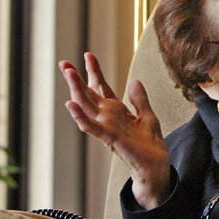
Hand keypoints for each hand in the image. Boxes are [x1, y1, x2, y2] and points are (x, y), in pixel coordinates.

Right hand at [60, 52, 170, 209]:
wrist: (155, 164)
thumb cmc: (150, 143)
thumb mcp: (148, 115)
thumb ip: (140, 99)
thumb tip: (134, 81)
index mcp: (116, 110)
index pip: (101, 87)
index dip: (94, 71)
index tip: (87, 54)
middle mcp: (107, 117)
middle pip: (88, 94)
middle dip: (76, 78)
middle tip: (63, 62)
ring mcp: (106, 126)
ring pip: (86, 105)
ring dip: (76, 89)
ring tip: (67, 73)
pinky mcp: (108, 137)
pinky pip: (90, 126)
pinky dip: (80, 116)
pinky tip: (70, 104)